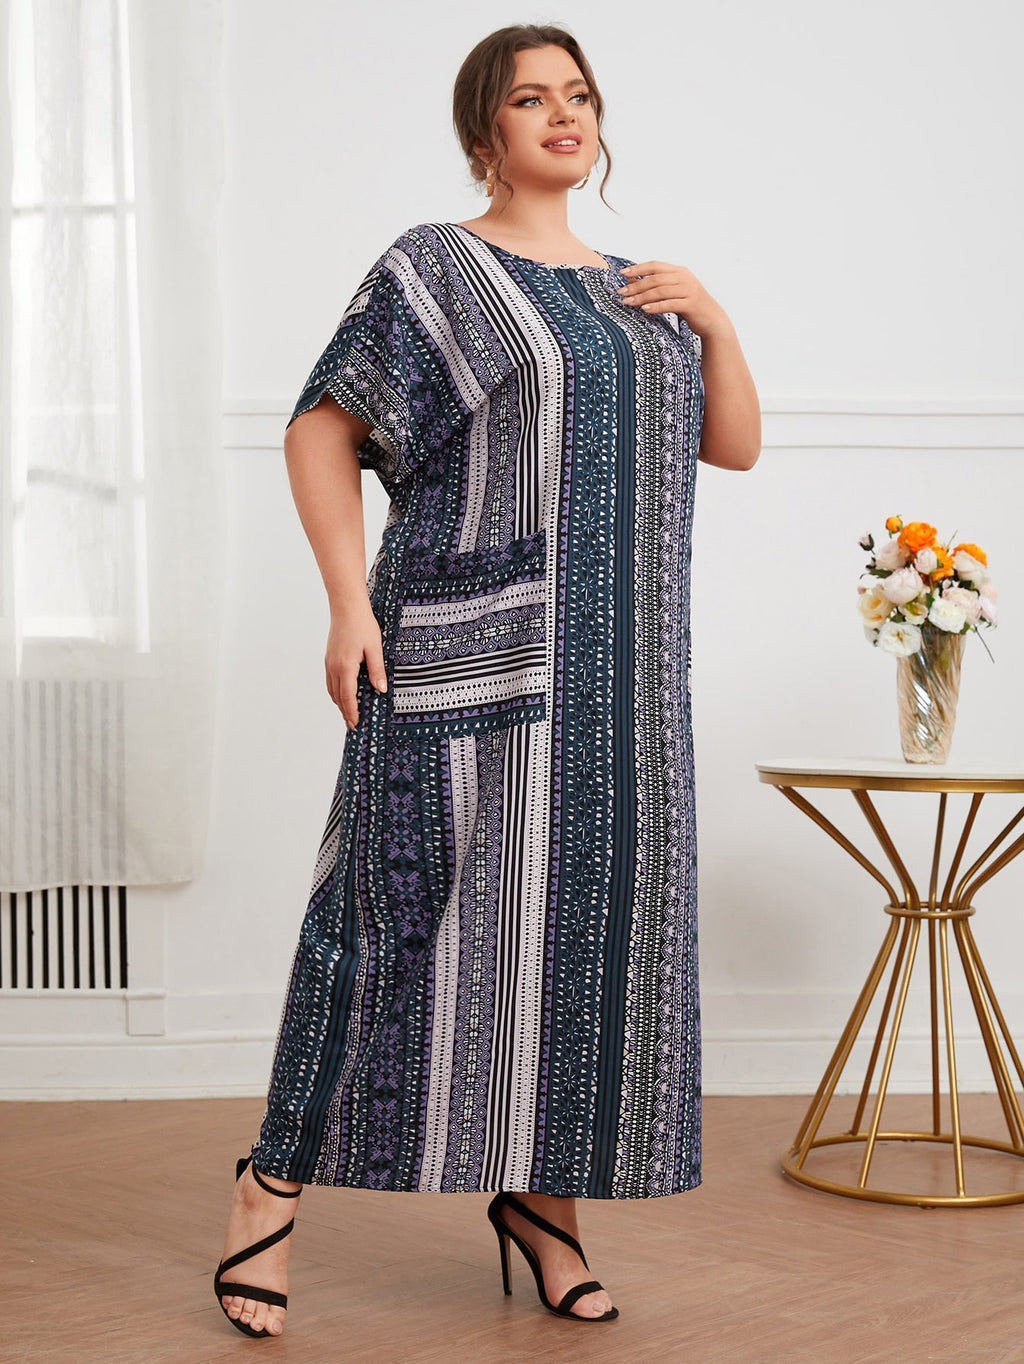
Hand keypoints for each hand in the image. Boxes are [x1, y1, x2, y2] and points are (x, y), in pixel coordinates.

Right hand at [324, 597, 387, 729]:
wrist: (346, 607)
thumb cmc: (362, 625)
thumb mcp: (375, 648)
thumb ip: (377, 670)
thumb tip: (380, 690)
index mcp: (346, 667)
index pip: (348, 697)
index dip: (352, 712)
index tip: (355, 724)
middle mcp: (334, 667)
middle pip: (338, 696)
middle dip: (345, 712)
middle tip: (352, 724)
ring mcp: (329, 662)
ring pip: (332, 689)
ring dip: (339, 703)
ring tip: (347, 713)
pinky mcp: (329, 657)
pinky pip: (330, 680)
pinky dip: (335, 691)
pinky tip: (342, 693)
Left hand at [617, 261, 730, 338]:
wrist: (712, 320)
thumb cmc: (690, 306)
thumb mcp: (673, 293)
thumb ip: (656, 286)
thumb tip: (632, 282)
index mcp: (679, 271)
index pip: (655, 266)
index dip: (638, 268)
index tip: (622, 273)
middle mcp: (684, 278)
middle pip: (655, 279)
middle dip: (636, 285)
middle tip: (621, 292)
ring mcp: (688, 290)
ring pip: (660, 291)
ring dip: (642, 297)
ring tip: (628, 302)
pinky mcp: (691, 304)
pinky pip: (669, 304)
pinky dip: (655, 306)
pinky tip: (644, 310)